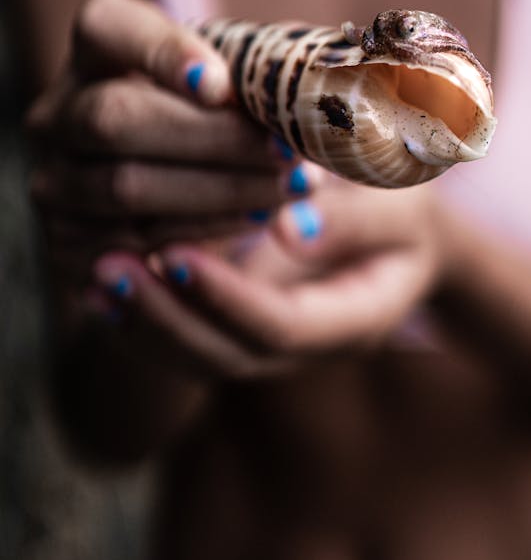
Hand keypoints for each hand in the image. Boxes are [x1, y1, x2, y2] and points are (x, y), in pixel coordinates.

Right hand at [27, 0, 319, 280]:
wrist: (182, 185)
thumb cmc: (223, 115)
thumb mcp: (235, 79)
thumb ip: (260, 71)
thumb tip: (321, 85)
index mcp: (96, 49)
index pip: (107, 27)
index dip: (162, 52)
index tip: (223, 85)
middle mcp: (57, 111)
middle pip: (116, 117)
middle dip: (212, 138)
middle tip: (288, 151)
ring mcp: (54, 180)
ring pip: (125, 187)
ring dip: (220, 191)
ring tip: (291, 188)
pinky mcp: (68, 242)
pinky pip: (131, 241)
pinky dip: (203, 231)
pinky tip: (259, 218)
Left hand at [89, 181, 450, 377]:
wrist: (402, 228)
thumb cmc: (405, 203)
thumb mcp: (400, 202)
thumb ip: (354, 219)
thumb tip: (288, 230)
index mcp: (356, 319)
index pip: (282, 327)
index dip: (226, 298)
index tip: (173, 253)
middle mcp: (310, 347)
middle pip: (229, 357)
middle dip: (166, 317)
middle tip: (110, 269)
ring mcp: (275, 343)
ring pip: (201, 357)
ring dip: (144, 321)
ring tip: (96, 275)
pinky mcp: (246, 325)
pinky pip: (192, 335)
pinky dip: (145, 315)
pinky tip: (101, 281)